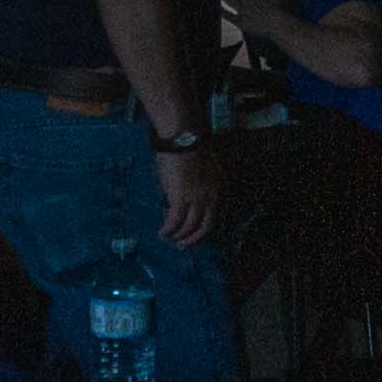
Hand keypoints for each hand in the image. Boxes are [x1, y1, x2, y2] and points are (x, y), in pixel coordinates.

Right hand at [151, 132, 223, 247]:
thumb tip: (186, 195)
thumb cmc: (190, 146)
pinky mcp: (181, 197)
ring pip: (189, 226)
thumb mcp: (201, 168)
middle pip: (205, 226)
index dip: (204, 228)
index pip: (215, 215)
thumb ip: (198, 184)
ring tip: (169, 238)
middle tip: (183, 245)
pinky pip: (175, 221)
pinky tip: (163, 232)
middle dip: (194, 238)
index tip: (195, 234)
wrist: (183, 136)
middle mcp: (211, 196)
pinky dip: (169, 229)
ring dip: (179, 236)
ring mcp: (197, 198)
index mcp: (218, 188)